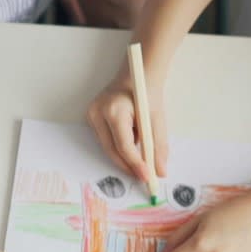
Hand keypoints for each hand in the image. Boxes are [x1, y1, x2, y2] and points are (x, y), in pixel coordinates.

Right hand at [86, 63, 169, 188]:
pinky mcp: (91, 117)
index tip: (147, 176)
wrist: (136, 74)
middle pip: (112, 150)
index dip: (135, 164)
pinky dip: (119, 146)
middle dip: (129, 165)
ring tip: (141, 157)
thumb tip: (160, 171)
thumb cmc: (147, 94)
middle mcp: (98, 113)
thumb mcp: (157, 120)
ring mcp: (91, 115)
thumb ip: (158, 147)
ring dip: (125, 155)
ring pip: (108, 147)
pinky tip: (131, 142)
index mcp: (115, 110)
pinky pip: (106, 140)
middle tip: (144, 176)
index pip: (123, 145)